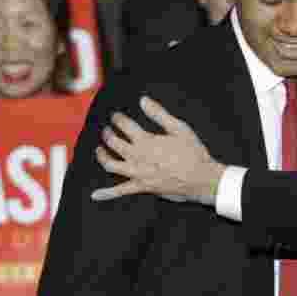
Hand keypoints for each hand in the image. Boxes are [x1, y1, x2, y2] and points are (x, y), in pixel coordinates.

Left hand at [92, 96, 222, 204]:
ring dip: (102, 156)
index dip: (118, 119)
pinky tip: (95, 195)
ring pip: (111, 164)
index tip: (115, 115)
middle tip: (107, 129)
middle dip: (108, 134)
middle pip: (115, 143)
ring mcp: (137, 173)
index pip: (125, 126)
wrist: (200, 178)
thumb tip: (142, 100)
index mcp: (146, 141)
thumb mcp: (179, 128)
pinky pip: (120, 191)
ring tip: (99, 150)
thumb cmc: (193, 152)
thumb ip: (159, 114)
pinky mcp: (142, 187)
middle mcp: (137, 157)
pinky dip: (107, 194)